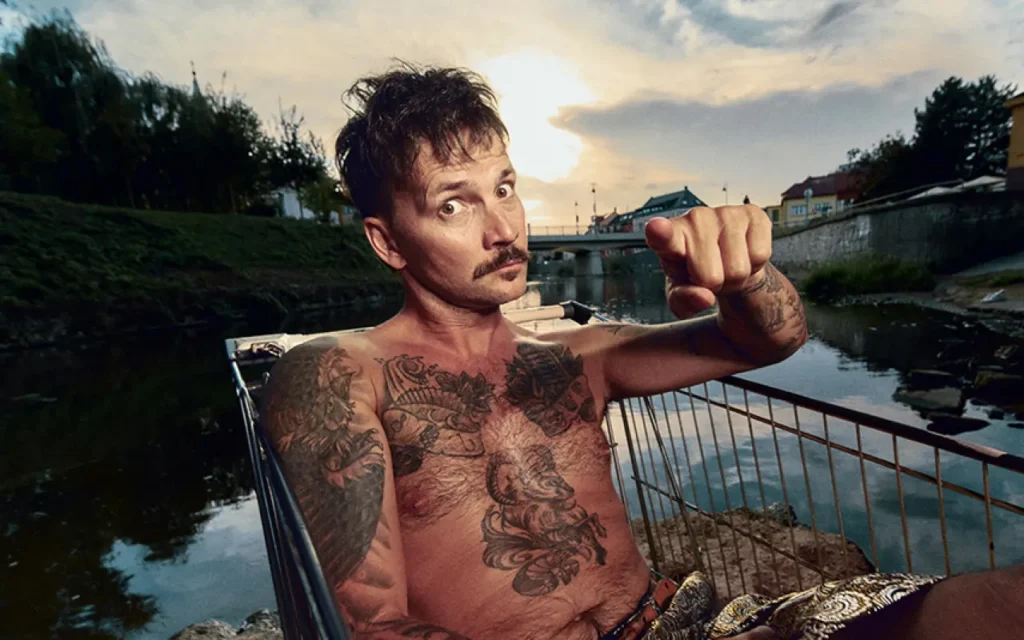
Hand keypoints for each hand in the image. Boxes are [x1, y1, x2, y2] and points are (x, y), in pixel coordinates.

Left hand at [644, 205, 772, 318]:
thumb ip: (684, 301)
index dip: (660, 233)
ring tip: (726, 266)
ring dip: (735, 278)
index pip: (663, 236)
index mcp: (668, 238)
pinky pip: (759, 255)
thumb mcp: (682, 296)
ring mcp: (724, 212)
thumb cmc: (696, 276)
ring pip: (737, 269)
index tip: (656, 228)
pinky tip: (743, 255)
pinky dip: (754, 265)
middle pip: (710, 277)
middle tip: (711, 275)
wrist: (726, 262)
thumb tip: (704, 297)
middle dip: (714, 285)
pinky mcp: (753, 213)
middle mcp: (694, 218)